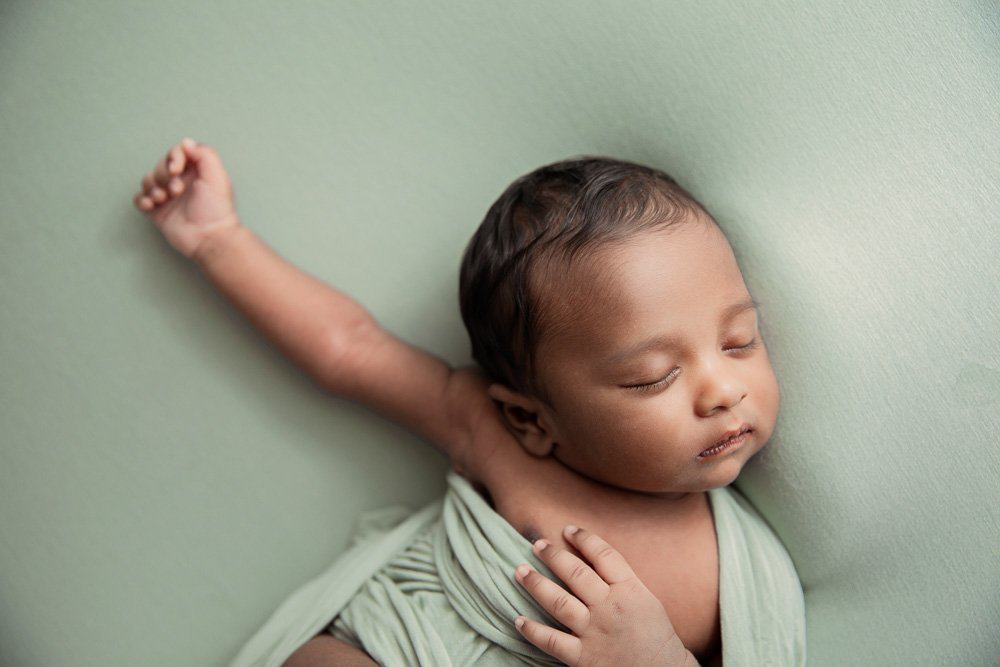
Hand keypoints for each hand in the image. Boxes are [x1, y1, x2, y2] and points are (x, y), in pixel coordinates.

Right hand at [133, 137, 240, 258]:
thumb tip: (186, 142)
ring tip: (164, 199)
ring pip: (148, 181)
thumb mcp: (217, 176)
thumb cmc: (216, 209)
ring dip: (153, 188)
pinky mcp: (158, 212)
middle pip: (160, 166)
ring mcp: (168, 197)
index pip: (176, 153)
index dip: (173, 158)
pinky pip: (140, 199)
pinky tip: (152, 205)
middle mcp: (181, 182)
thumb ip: (204, 154)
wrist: (209, 237)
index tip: (177, 169)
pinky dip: (142, 200)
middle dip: (164, 176)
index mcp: (195, 172)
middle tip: (177, 191)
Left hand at [513, 525, 698, 666]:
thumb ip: (622, 580)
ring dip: (536, 584)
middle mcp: (610, 607)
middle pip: (576, 573)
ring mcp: (594, 631)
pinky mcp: (583, 657)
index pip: (603, 555)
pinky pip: (552, 641)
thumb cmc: (656, 637)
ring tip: (520, 571)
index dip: (584, 538)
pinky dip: (533, 630)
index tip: (568, 530)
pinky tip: (519, 620)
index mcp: (629, 590)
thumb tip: (593, 560)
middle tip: (536, 544)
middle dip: (553, 555)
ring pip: (558, 601)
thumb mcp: (646, 599)